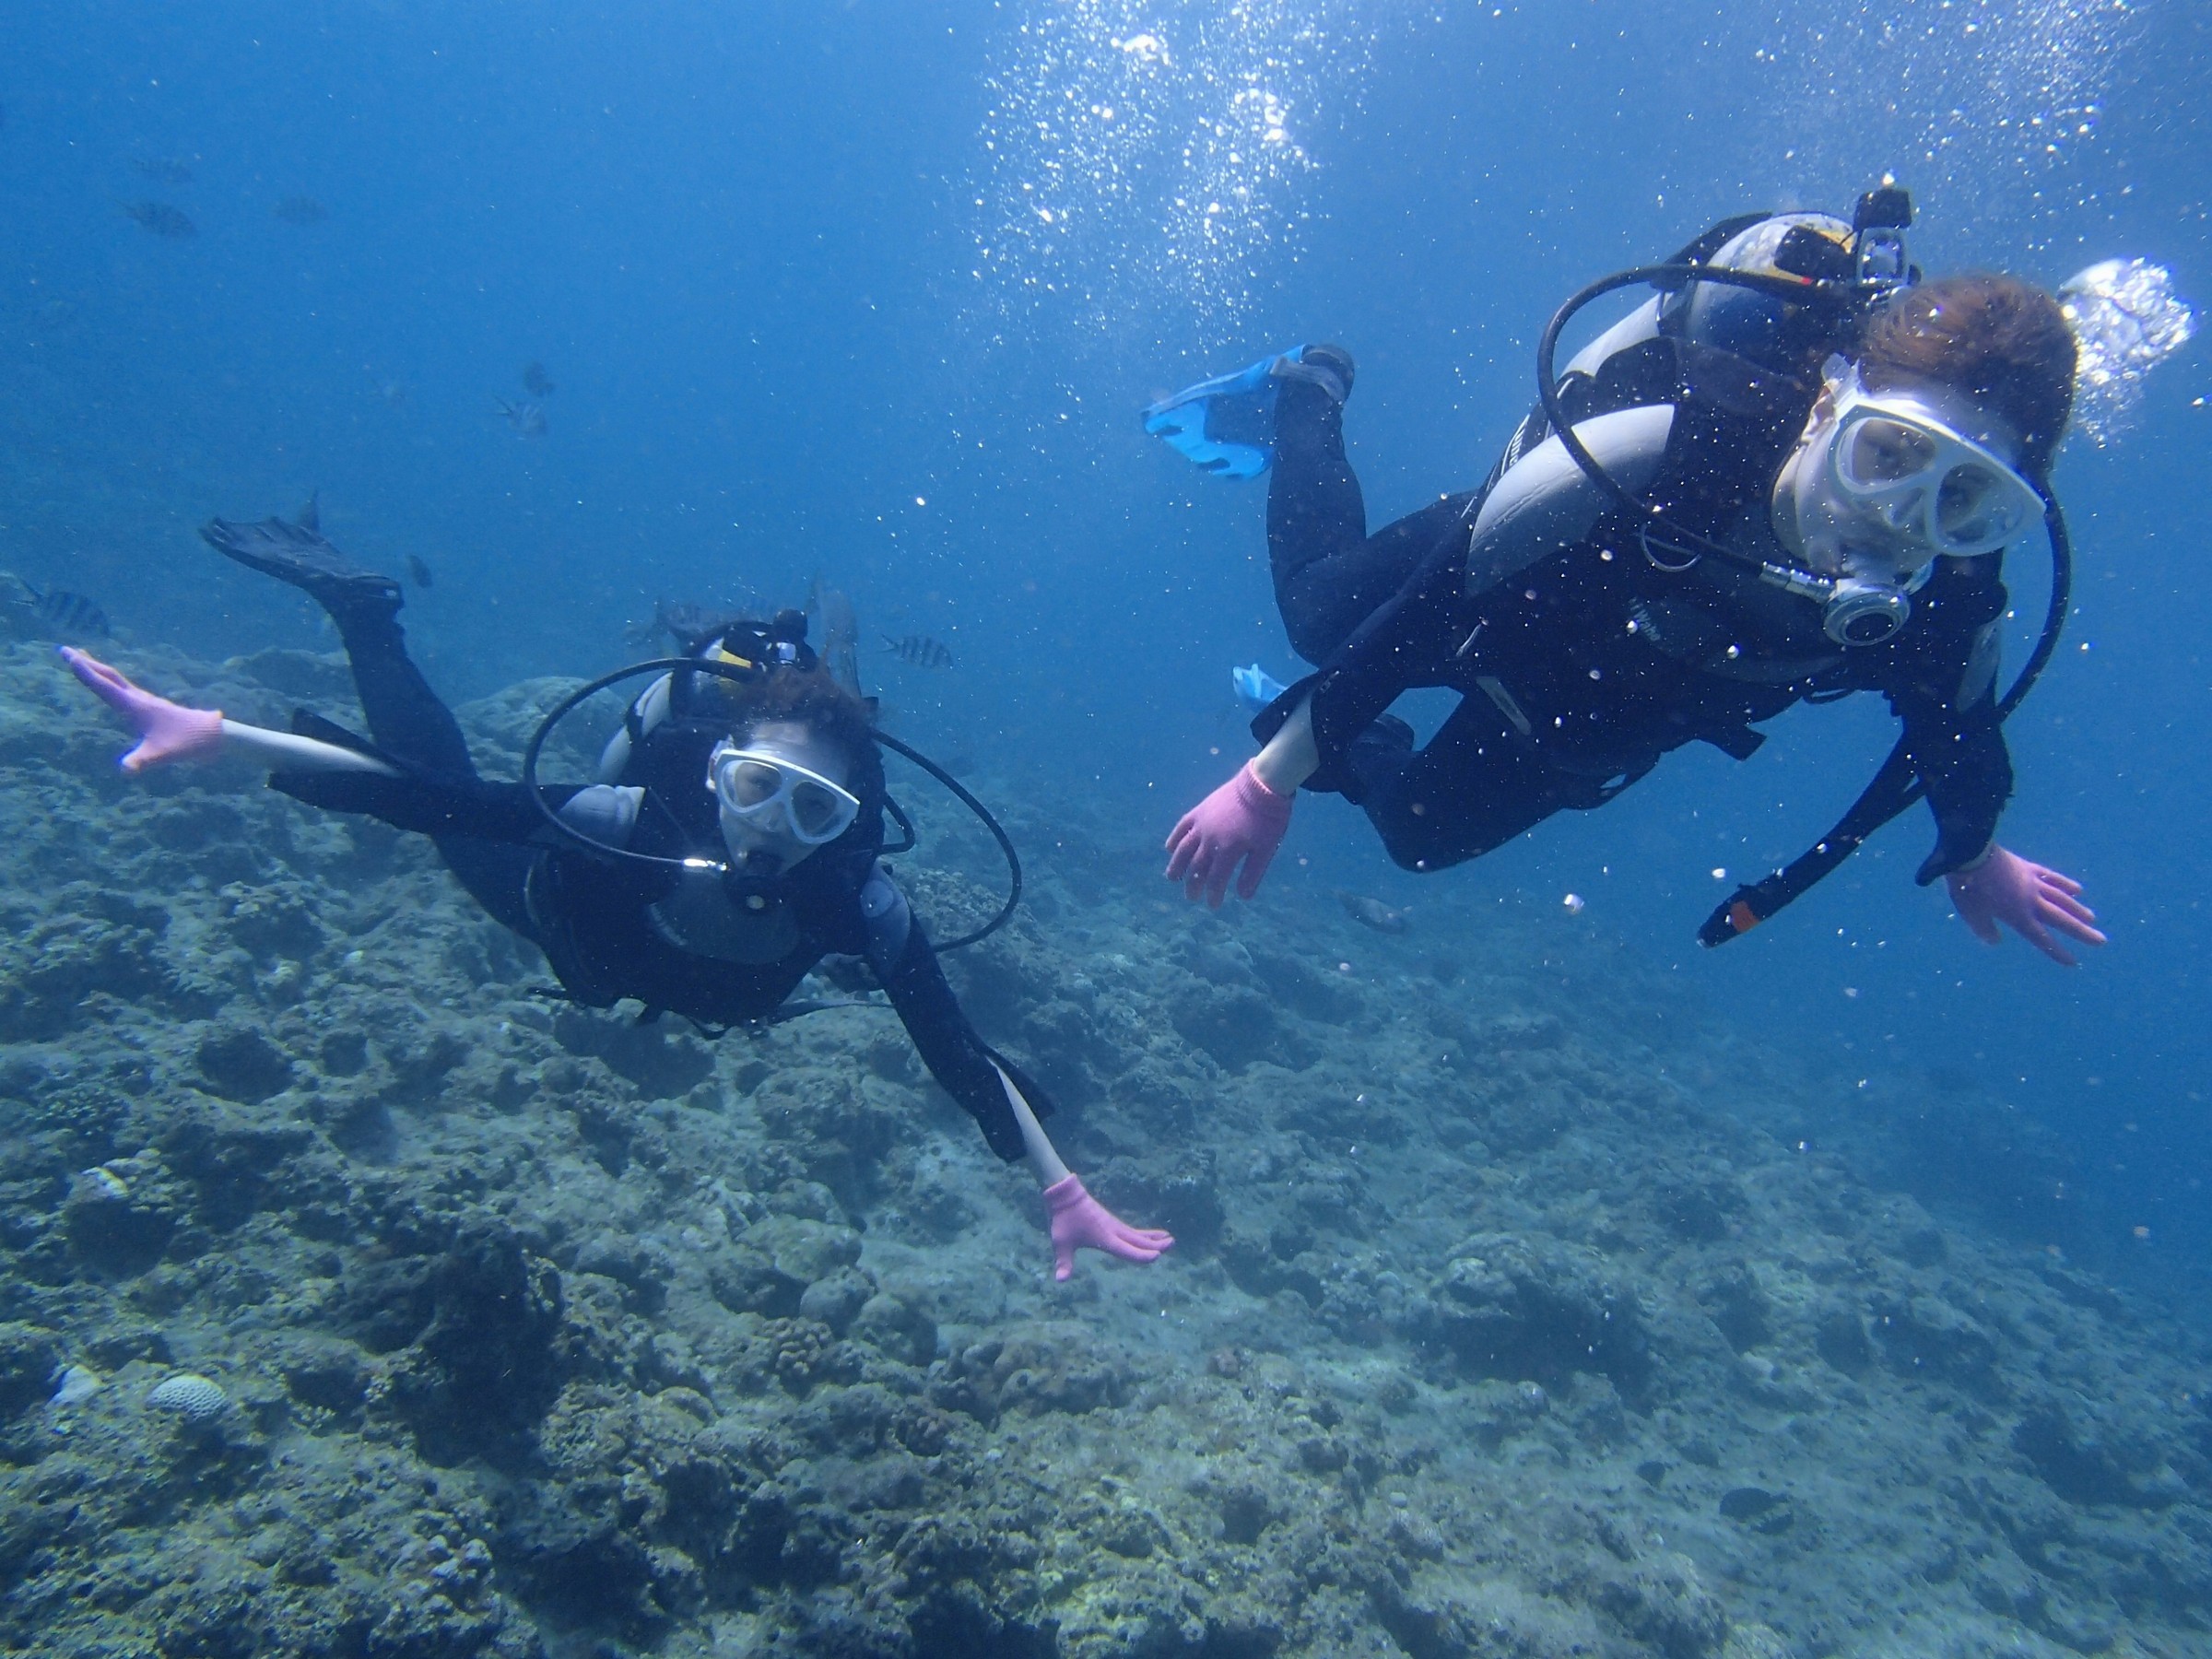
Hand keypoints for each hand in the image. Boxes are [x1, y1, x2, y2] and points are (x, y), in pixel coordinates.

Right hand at [61, 647, 224, 772]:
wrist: (213, 735)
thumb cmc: (186, 744)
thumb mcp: (161, 756)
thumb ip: (141, 762)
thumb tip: (125, 771)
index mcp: (135, 706)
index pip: (104, 686)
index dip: (85, 672)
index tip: (68, 656)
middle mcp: (139, 699)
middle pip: (108, 676)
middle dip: (86, 663)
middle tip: (65, 650)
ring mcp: (146, 701)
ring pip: (117, 680)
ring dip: (98, 669)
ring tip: (84, 660)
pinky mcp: (151, 707)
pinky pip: (125, 688)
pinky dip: (112, 681)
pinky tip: (112, 685)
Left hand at [1042, 1175, 1174, 1281]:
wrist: (1065, 1194)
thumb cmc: (1063, 1219)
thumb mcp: (1061, 1242)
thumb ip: (1063, 1262)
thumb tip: (1060, 1280)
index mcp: (1105, 1237)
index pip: (1127, 1249)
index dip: (1141, 1255)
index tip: (1157, 1257)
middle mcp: (1114, 1231)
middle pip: (1138, 1240)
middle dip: (1156, 1244)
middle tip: (1172, 1244)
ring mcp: (1114, 1225)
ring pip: (1138, 1234)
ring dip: (1154, 1238)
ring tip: (1170, 1240)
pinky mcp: (1112, 1222)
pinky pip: (1133, 1231)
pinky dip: (1145, 1234)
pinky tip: (1152, 1236)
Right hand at [1164, 760, 1292, 905]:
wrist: (1262, 785)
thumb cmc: (1268, 820)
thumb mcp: (1266, 849)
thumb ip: (1253, 873)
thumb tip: (1243, 897)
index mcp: (1228, 850)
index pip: (1216, 878)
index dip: (1213, 894)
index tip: (1213, 905)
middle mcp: (1210, 839)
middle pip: (1197, 867)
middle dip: (1193, 885)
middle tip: (1192, 897)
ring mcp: (1202, 824)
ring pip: (1183, 849)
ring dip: (1176, 865)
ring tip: (1172, 878)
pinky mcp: (1199, 811)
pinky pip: (1182, 827)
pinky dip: (1174, 839)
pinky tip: (1169, 848)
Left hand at [1946, 845, 2105, 966]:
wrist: (1971, 855)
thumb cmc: (1968, 889)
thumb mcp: (1972, 915)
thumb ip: (1985, 930)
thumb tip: (1995, 941)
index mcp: (2018, 916)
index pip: (2042, 939)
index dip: (2057, 951)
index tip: (2073, 962)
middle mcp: (2032, 902)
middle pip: (2062, 919)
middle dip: (2082, 932)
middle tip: (2101, 941)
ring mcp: (2033, 883)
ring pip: (2061, 899)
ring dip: (2078, 909)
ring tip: (2092, 919)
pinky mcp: (2029, 868)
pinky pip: (2051, 878)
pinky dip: (2065, 884)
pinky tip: (2077, 889)